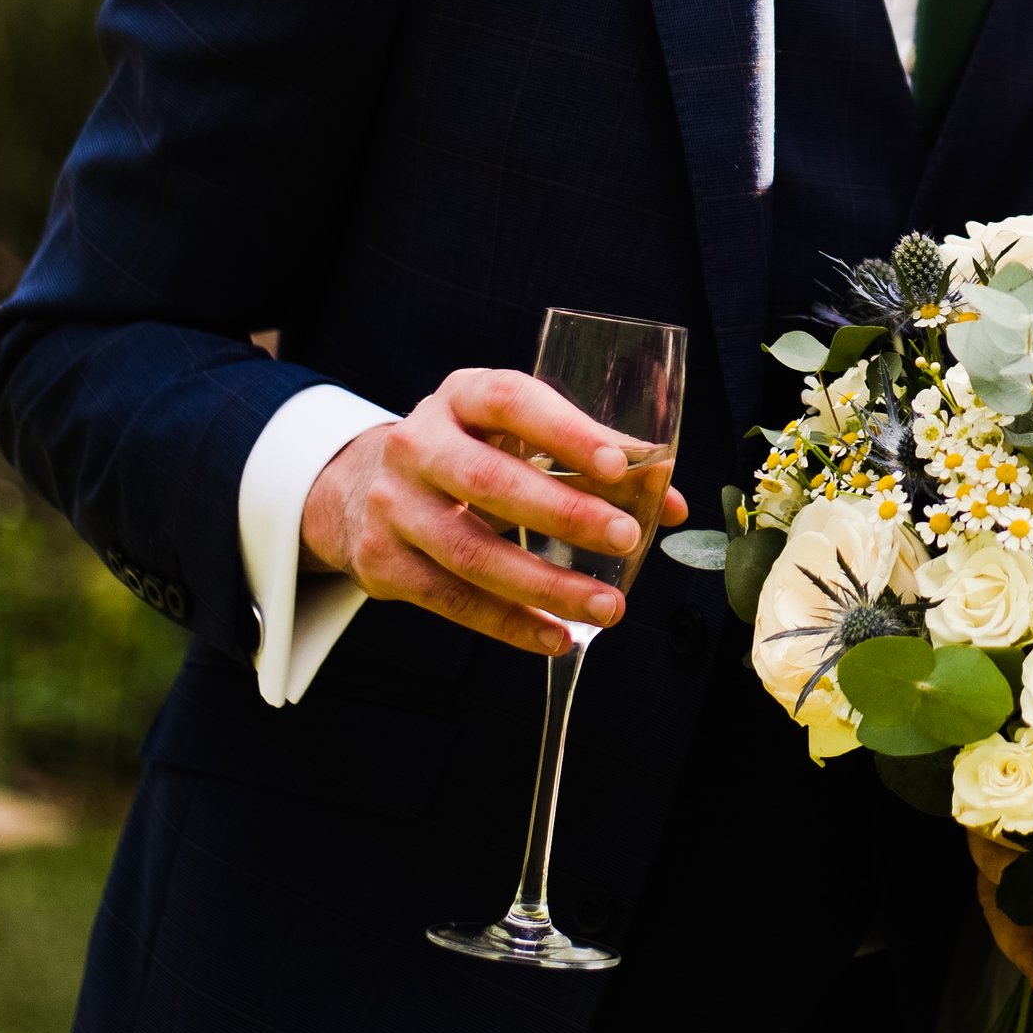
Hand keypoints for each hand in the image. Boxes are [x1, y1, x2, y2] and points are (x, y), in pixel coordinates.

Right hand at [300, 369, 688, 658]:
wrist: (361, 487)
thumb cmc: (467, 454)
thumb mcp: (514, 436)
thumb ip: (592, 462)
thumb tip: (671, 505)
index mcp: (461, 396)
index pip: (511, 401)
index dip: (566, 431)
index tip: (620, 466)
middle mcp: (417, 444)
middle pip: (489, 483)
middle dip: (564, 514)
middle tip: (626, 538)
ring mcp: (393, 505)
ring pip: (471, 553)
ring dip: (546, 586)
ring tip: (608, 606)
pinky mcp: (382, 562)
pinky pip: (451, 600)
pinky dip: (510, 624)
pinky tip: (557, 636)